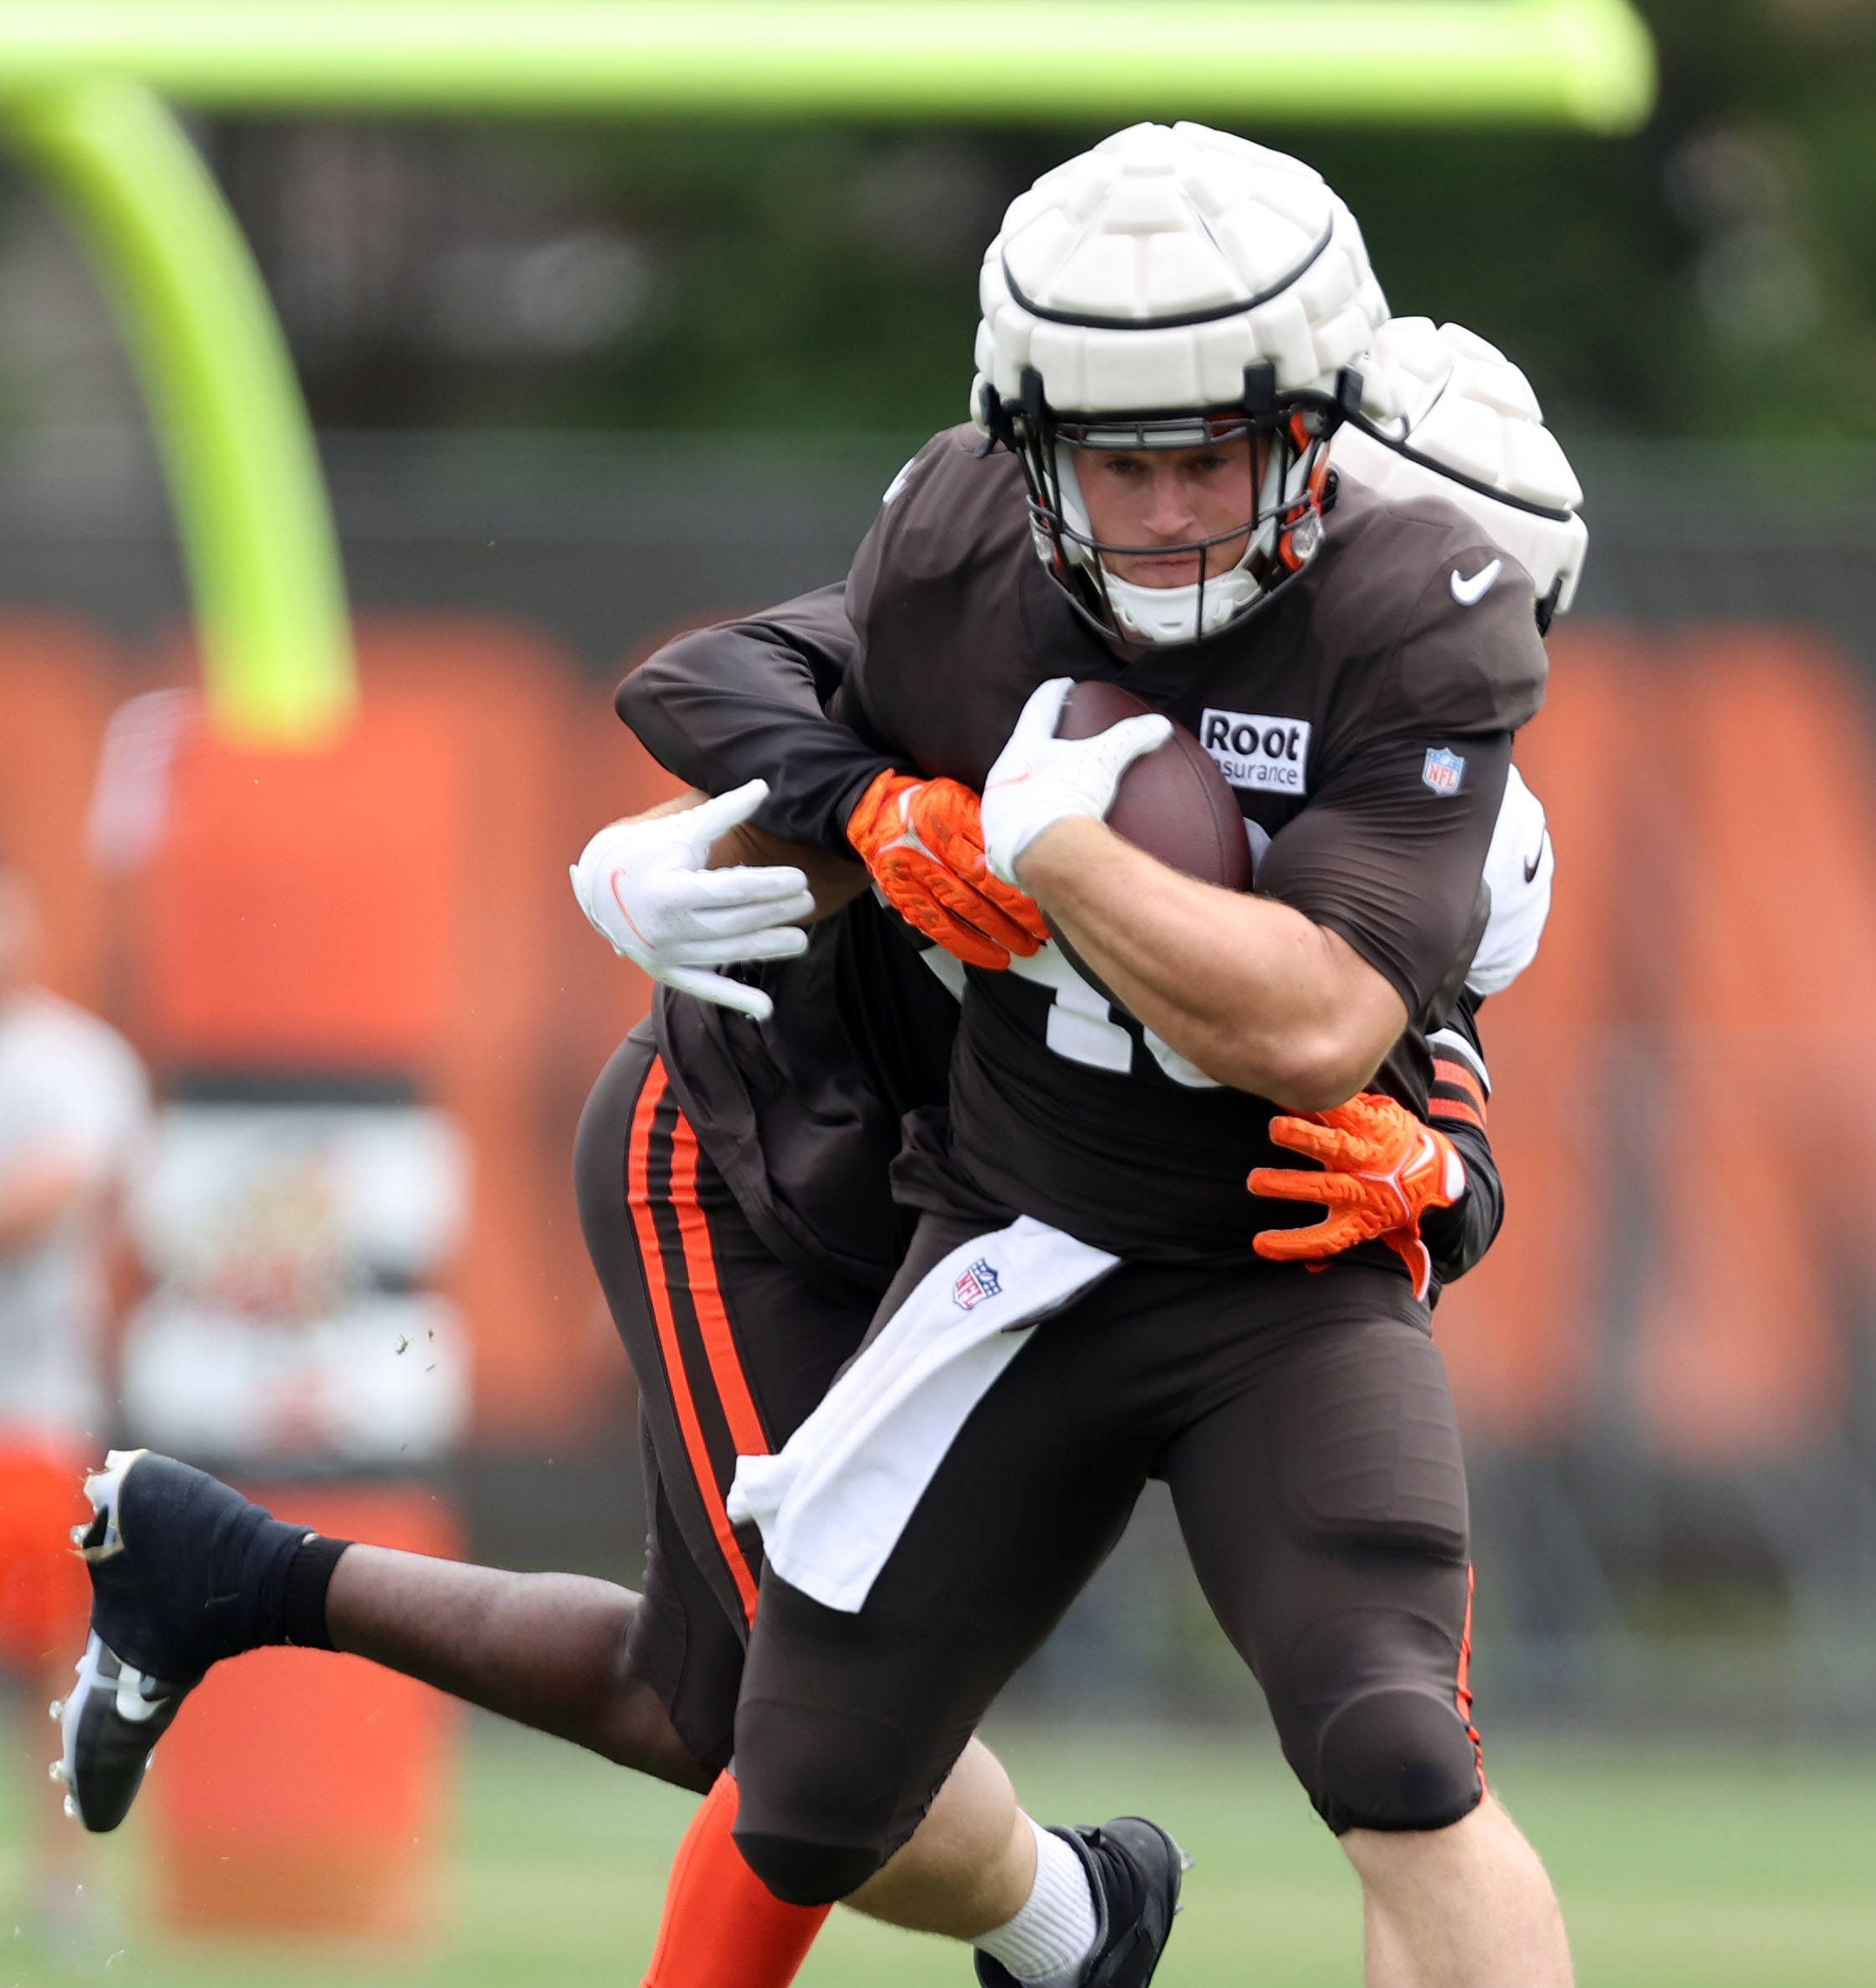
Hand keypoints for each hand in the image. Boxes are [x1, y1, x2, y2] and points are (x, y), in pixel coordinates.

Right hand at [569, 781, 813, 1021]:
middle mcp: (668, 929)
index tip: (800, 879)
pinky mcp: (666, 971)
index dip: (771, 885)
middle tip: (808, 901)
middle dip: (776, 913)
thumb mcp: (680, 830)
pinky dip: (736, 999)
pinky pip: (705, 989)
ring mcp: (666, 954)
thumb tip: (764, 786)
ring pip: (729, 954)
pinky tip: (767, 1010)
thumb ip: (723, 812)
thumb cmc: (642, 851)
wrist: (595, 886)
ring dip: (768, 949)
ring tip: (801, 940)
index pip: (733, 890)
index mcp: (671, 890)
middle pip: (737, 923)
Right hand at [846, 770, 1048, 970]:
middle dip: (1017, 910)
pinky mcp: (905, 897)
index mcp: (948, 813)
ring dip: (998, 932)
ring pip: (963, 908)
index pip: (992, 849)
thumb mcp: (960, 797)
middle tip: (1042, 928)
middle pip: (981, 882)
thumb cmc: (929, 806)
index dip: (1021, 875)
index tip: (1047, 890)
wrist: (877, 813)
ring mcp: (914, 874)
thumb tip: (1033, 844)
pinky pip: (939, 928)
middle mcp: (929, 844)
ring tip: (1025, 946)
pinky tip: (993, 957)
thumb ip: (989, 819)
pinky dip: (969, 946)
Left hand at [980, 678, 1171, 884]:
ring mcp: (996, 809)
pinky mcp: (999, 841)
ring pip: (1012, 788)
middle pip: (1020, 749)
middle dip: (1036, 742)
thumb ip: (1129, 737)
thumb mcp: (1103, 761)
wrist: (1043, 852)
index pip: (1039, 708)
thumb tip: (1160, 724)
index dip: (1054, 693)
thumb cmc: (1068, 796)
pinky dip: (1028, 821)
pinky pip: (1015, 825)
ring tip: (1046, 786)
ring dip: (1028, 784)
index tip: (1063, 685)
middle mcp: (1002, 775)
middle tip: (1052, 736)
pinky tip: (1038, 827)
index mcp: (1023, 747)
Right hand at [1248, 1093, 1464, 1300]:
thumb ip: (1343, 1248)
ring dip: (1306, 1137)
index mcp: (1363, 1218)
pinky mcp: (1372, 1121)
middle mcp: (1364, 1186)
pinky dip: (1320, 1101)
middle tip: (1254, 1182)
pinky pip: (1345, 1109)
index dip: (1293, 1244)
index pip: (1326, 1238)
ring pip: (1336, 1145)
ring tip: (1276, 1129)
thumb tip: (1313, 1272)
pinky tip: (1292, 1091)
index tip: (1259, 1244)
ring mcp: (1368, 1152)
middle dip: (1290, 1185)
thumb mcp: (1385, 1232)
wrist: (1436, 1165)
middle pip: (1325, 1188)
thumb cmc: (1397, 1201)